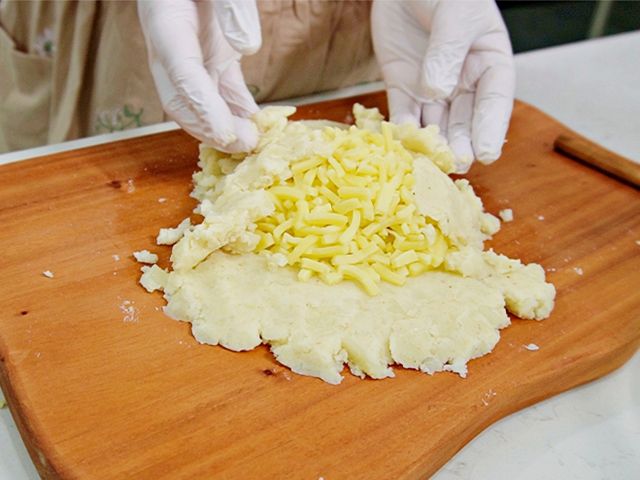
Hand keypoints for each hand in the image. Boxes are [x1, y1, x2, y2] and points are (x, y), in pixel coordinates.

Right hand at [138, 0, 260, 152]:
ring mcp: (191, 53)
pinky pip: (222, 90)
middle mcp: (172, 45)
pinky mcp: (211, 55)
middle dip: (210, 128)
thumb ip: (230, 4)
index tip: (227, 132)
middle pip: (181, 99)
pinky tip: (257, 123)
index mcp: (166, 22)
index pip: (181, 74)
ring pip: (200, 102)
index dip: (202, 108)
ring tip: (254, 142)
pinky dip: (238, 109)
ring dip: (225, 126)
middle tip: (245, 145)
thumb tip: (247, 45)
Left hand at [372, 0, 514, 172]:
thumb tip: (437, 91)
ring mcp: (431, 88)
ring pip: (434, 123)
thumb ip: (448, 51)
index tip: (487, 154)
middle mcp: (462, 82)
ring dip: (432, 145)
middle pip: (464, 120)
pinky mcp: (402, 87)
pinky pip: (403, 114)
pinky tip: (402, 145)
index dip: (491, 128)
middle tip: (457, 164)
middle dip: (461, 143)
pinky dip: (401, 131)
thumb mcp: (455, 15)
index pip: (494, 101)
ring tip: (430, 164)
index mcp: (488, 63)